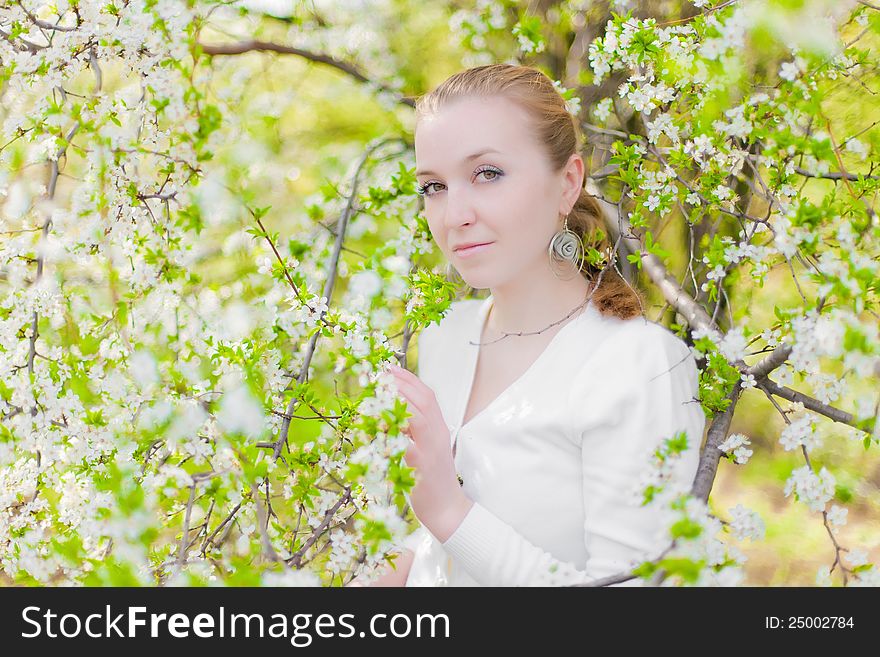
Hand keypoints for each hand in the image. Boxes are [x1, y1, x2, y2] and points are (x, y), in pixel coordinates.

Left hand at [388, 364, 472, 541]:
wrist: (447, 509)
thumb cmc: (432, 478)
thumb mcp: (427, 448)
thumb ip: (415, 430)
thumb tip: (392, 412)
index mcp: (440, 428)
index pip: (427, 395)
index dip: (409, 379)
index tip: (390, 367)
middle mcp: (438, 433)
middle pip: (423, 399)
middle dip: (400, 383)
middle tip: (379, 374)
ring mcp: (430, 449)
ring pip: (415, 417)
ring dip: (396, 402)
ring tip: (377, 393)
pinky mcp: (420, 466)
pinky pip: (404, 444)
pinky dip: (390, 433)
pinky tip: (376, 426)